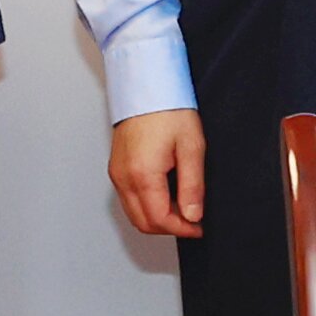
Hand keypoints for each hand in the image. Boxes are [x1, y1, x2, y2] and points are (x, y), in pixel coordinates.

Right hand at [106, 109, 205, 242]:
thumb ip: (192, 186)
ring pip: (134, 213)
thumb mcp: (191, 147)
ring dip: (157, 218)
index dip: (182, 229)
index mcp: (143, 174)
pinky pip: (128, 199)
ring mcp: (117, 173)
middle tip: (192, 220)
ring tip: (181, 207)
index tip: (199, 227)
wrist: (146, 85)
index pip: (160, 219)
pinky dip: (146, 206)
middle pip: (143, 223)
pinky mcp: (116, 168)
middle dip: (169, 228)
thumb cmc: (168, 109)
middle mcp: (124, 177)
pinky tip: (165, 195)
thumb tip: (193, 215)